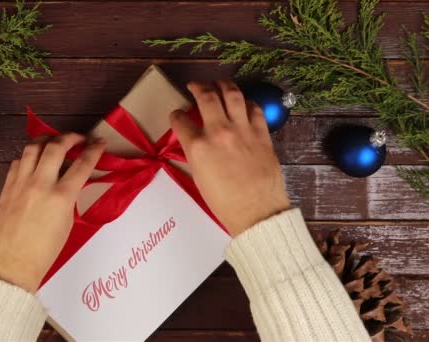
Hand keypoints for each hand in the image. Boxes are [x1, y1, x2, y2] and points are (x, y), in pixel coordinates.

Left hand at [0, 134, 105, 291]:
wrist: (13, 265)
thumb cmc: (45, 251)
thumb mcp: (68, 222)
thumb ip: (69, 196)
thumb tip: (71, 179)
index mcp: (60, 197)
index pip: (82, 165)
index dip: (94, 150)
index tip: (100, 142)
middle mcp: (39, 184)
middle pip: (56, 147)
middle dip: (70, 137)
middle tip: (79, 139)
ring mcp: (20, 183)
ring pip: (32, 148)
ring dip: (47, 140)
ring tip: (55, 142)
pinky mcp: (6, 187)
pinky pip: (17, 162)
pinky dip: (29, 156)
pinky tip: (34, 160)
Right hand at [171, 81, 289, 235]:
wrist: (256, 212)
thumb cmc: (224, 203)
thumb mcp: (198, 177)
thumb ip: (195, 153)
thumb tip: (196, 141)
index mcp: (198, 147)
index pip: (180, 120)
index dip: (176, 115)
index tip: (177, 115)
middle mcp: (219, 132)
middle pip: (206, 97)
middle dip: (198, 87)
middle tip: (195, 86)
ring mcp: (243, 130)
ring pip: (232, 94)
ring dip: (224, 85)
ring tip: (219, 83)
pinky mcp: (262, 133)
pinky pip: (255, 108)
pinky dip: (247, 102)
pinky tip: (244, 103)